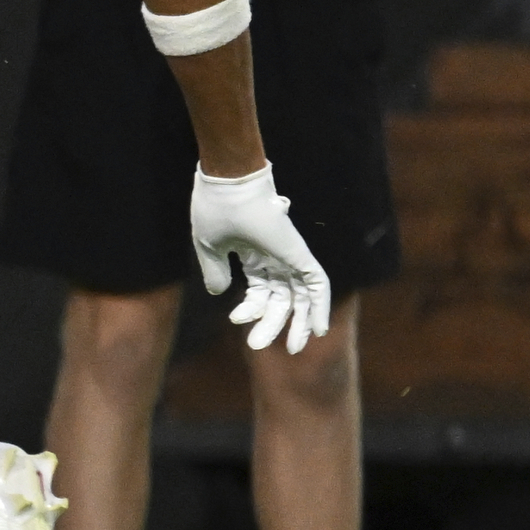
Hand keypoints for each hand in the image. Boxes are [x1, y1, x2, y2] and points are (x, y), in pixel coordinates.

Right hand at [190, 164, 331, 354]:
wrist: (230, 182)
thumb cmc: (216, 208)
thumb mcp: (209, 247)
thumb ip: (216, 271)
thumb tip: (221, 294)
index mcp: (254, 254)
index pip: (260, 291)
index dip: (250, 309)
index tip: (236, 319)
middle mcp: (275, 257)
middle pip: (281, 298)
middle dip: (272, 323)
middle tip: (259, 346)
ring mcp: (289, 255)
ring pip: (301, 296)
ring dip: (298, 322)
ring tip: (293, 347)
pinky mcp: (299, 253)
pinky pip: (317, 284)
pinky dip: (320, 307)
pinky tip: (318, 329)